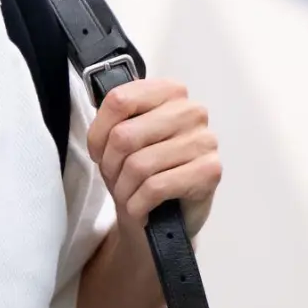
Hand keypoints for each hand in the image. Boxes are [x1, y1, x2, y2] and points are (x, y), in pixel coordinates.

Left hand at [87, 78, 221, 237]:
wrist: (166, 216)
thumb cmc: (143, 171)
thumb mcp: (120, 139)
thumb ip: (112, 122)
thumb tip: (100, 129)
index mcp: (169, 92)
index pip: (119, 100)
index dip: (98, 133)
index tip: (98, 151)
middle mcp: (191, 111)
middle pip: (125, 135)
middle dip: (110, 164)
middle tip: (114, 179)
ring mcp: (204, 140)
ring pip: (139, 164)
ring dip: (123, 189)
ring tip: (127, 196)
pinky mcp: (210, 171)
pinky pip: (156, 187)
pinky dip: (137, 203)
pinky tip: (139, 207)